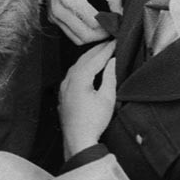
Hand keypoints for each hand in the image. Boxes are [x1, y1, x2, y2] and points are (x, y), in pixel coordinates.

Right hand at [45, 0, 120, 44]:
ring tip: (105, 27)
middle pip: (86, 36)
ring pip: (78, 39)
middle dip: (103, 34)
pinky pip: (70, 34)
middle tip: (114, 27)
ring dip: (93, 37)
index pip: (95, 24)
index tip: (120, 21)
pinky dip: (83, 34)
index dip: (111, 25)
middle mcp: (59, 11)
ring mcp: (54, 16)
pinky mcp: (52, 18)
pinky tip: (93, 25)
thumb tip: (122, 15)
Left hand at [59, 39, 116, 158]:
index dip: (106, 49)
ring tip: (100, 52)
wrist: (78, 138)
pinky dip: (81, 67)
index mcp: (79, 77)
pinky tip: (87, 68)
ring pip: (76, 65)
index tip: (115, 41)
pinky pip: (72, 74)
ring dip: (88, 57)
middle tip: (109, 43)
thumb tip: (112, 62)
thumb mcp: (107, 98)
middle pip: (83, 59)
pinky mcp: (63, 94)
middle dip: (96, 50)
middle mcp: (68, 79)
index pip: (95, 58)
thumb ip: (109, 77)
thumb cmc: (94, 120)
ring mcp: (63, 86)